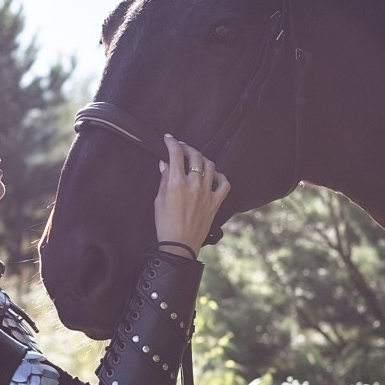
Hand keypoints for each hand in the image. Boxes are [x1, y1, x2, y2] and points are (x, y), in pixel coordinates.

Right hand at [154, 135, 230, 256]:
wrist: (179, 245)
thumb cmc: (166, 225)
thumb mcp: (159, 200)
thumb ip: (163, 179)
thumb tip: (164, 164)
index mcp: (177, 183)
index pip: (176, 154)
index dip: (172, 142)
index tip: (169, 138)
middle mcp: (194, 185)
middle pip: (195, 156)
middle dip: (187, 147)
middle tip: (181, 147)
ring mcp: (207, 193)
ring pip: (210, 166)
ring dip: (202, 159)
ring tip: (196, 159)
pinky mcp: (215, 202)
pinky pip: (224, 184)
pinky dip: (221, 176)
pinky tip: (214, 175)